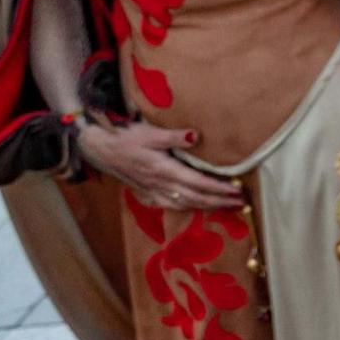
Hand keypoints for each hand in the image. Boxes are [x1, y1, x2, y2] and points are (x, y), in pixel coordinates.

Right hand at [75, 121, 243, 210]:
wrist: (98, 148)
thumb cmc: (125, 137)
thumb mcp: (149, 132)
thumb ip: (174, 137)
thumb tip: (197, 136)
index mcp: (163, 170)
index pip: (199, 183)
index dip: (219, 189)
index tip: (237, 191)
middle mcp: (160, 185)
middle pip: (196, 197)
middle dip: (220, 201)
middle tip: (241, 202)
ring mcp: (152, 192)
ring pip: (185, 204)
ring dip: (207, 207)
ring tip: (226, 206)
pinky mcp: (146, 194)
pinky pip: (171, 205)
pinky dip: (187, 207)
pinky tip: (197, 208)